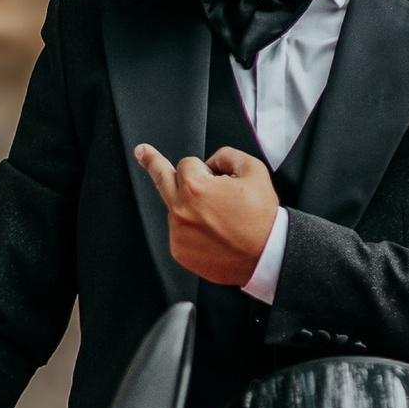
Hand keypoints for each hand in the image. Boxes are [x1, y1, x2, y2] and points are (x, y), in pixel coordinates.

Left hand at [135, 139, 277, 287]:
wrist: (266, 254)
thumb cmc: (261, 217)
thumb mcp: (253, 170)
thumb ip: (227, 155)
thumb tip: (211, 161)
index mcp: (195, 188)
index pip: (187, 163)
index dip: (206, 168)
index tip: (206, 171)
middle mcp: (180, 211)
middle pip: (161, 179)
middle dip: (152, 162)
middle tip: (142, 153)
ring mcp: (177, 234)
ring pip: (175, 207)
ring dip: (190, 206)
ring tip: (218, 218)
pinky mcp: (179, 251)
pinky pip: (179, 231)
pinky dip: (192, 229)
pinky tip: (213, 233)